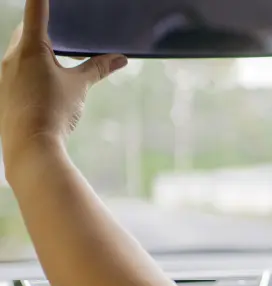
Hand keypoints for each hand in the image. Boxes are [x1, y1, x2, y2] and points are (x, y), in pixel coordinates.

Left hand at [0, 0, 126, 168]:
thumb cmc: (54, 113)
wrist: (30, 147)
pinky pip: (14, 73)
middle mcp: (11, 57)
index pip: (35, 11)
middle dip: (42, 33)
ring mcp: (3, 75)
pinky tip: (43, 92)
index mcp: (30, 48)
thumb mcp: (80, 87)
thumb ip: (99, 68)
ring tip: (54, 70)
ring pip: (18, 54)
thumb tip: (121, 58)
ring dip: (35, 55)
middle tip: (60, 39)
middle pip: (25, 33)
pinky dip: (28, 74)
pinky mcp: (3, 92)